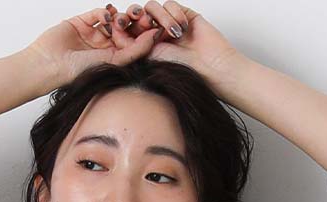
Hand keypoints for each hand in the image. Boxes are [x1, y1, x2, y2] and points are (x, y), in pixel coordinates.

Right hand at [28, 7, 165, 87]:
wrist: (50, 65)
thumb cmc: (78, 72)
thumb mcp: (112, 63)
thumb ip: (133, 52)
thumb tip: (153, 39)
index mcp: (113, 61)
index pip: (134, 46)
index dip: (145, 37)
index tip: (157, 30)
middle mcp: (105, 47)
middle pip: (125, 31)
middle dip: (134, 24)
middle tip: (143, 19)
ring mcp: (93, 34)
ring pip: (113, 20)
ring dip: (120, 18)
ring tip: (121, 20)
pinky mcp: (82, 22)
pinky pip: (99, 13)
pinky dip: (105, 12)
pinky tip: (107, 17)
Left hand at [117, 5, 241, 82]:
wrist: (211, 67)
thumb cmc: (184, 70)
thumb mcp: (152, 58)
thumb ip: (134, 45)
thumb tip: (115, 33)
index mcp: (145, 47)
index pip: (128, 30)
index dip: (122, 24)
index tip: (118, 23)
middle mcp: (156, 34)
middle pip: (139, 15)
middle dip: (137, 16)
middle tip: (141, 21)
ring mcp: (169, 24)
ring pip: (153, 8)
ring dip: (160, 17)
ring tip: (171, 33)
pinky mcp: (183, 14)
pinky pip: (170, 4)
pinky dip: (174, 13)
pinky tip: (181, 29)